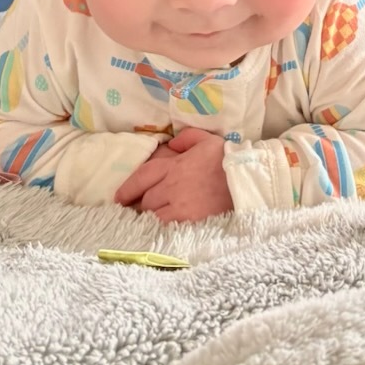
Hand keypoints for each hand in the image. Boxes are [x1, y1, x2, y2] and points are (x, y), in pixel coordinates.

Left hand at [114, 128, 233, 221]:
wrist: (245, 180)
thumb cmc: (226, 159)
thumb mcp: (206, 140)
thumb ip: (185, 138)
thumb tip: (171, 144)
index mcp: (174, 166)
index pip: (142, 177)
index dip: (127, 188)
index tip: (119, 197)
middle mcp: (172, 186)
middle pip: (146, 199)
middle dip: (141, 204)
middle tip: (139, 208)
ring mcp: (179, 205)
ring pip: (153, 215)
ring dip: (151, 216)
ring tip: (151, 219)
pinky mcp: (189, 221)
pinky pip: (166, 226)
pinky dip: (162, 226)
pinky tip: (164, 226)